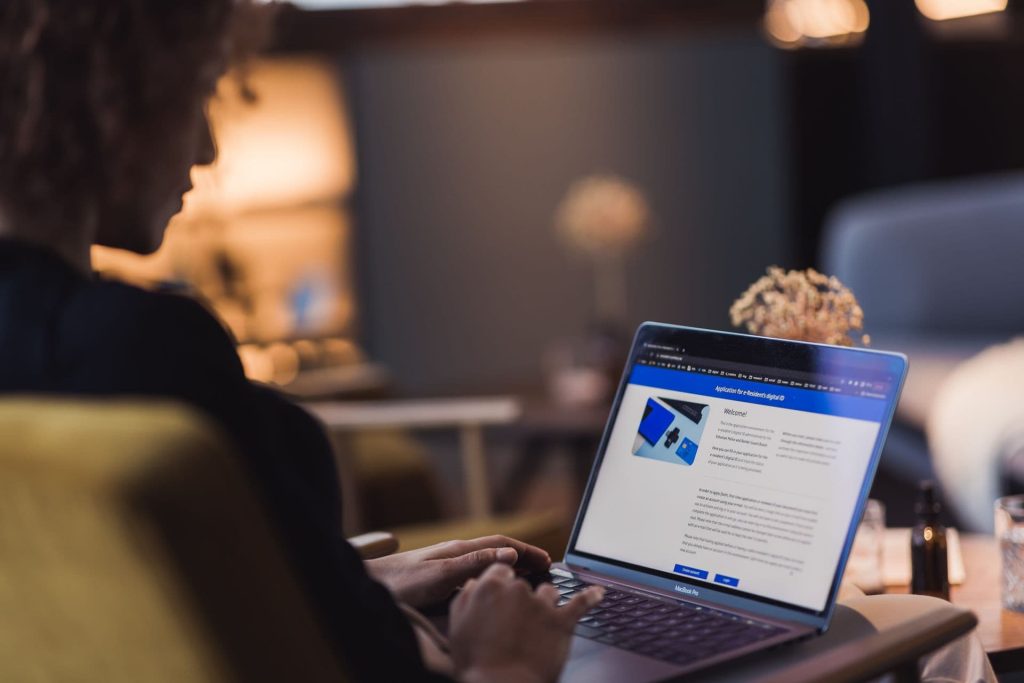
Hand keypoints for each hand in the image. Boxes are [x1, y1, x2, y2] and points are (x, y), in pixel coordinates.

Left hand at [365, 535, 550, 607]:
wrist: (368, 587)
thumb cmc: (401, 583)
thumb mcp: (440, 575)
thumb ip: (474, 564)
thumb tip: (510, 556)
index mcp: (459, 550)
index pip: (502, 545)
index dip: (526, 552)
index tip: (548, 561)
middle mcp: (455, 554)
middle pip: (497, 552)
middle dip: (523, 559)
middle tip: (546, 571)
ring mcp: (447, 566)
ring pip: (487, 564)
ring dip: (509, 570)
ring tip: (527, 581)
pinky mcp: (439, 580)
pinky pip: (475, 576)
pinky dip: (492, 580)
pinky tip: (493, 592)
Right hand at [450, 563, 604, 682]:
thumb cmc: (477, 663)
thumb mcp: (458, 626)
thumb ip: (467, 599)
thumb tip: (476, 584)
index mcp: (490, 587)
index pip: (502, 571)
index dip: (502, 585)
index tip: (503, 597)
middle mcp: (518, 590)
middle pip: (524, 585)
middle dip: (521, 600)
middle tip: (516, 624)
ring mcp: (542, 604)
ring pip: (549, 592)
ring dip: (546, 603)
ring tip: (543, 621)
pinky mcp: (563, 621)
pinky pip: (582, 602)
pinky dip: (591, 596)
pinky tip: (598, 593)